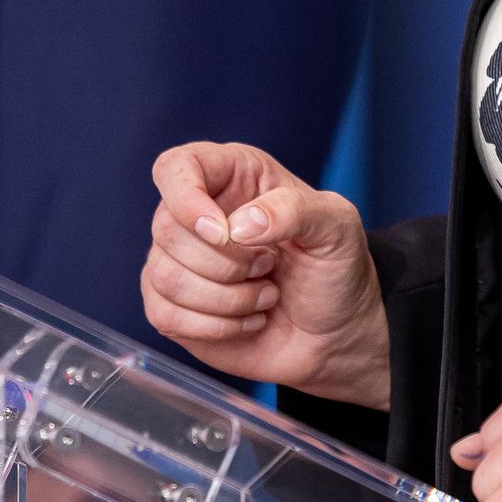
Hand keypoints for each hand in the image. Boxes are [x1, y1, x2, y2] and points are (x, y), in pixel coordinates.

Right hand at [142, 141, 389, 407]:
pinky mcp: (173, 307)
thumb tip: (239, 225)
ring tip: (266, 294)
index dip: (186, 198)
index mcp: (235, 176)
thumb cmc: (334, 269)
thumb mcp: (337, 226)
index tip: (222, 232)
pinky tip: (248, 320)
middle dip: (226, 261)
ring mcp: (180, 262)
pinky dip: (214, 326)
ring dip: (227, 298)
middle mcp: (200, 213)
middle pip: (167, 227)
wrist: (334, 333)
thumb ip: (295, 210)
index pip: (177, 167)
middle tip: (269, 265)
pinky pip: (165, 315)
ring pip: (165, 276)